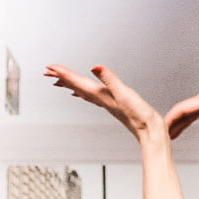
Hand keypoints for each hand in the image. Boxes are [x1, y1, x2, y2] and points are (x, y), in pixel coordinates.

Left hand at [48, 61, 169, 141]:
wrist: (150, 132)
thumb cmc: (140, 116)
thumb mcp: (125, 93)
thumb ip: (110, 79)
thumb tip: (95, 67)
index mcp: (102, 95)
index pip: (78, 82)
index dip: (63, 74)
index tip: (50, 68)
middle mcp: (101, 99)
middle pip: (76, 87)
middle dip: (62, 78)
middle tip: (47, 72)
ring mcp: (106, 103)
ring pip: (82, 92)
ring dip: (70, 84)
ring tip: (59, 80)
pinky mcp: (112, 105)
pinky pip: (92, 97)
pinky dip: (84, 92)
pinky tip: (82, 93)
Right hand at [163, 63, 198, 139]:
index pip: (185, 109)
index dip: (173, 118)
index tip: (164, 126)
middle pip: (181, 113)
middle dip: (170, 123)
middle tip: (160, 136)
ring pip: (186, 114)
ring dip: (175, 123)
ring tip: (168, 134)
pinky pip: (193, 113)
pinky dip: (185, 120)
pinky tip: (182, 125)